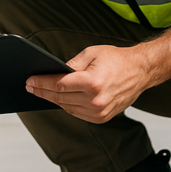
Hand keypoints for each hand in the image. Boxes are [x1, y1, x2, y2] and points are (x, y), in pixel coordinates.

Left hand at [25, 45, 151, 123]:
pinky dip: (66, 106)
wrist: (141, 71)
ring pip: (67, 108)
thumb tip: (54, 72)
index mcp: (92, 82)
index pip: (59, 85)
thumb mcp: (91, 53)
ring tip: (40, 92)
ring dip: (52, 100)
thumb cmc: (117, 59)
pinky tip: (58, 99)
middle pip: (60, 98)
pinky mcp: (102, 117)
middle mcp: (96, 100)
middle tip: (29, 87)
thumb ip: (70, 64)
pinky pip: (77, 113)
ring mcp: (99, 111)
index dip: (41, 83)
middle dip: (42, 91)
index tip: (29, 80)